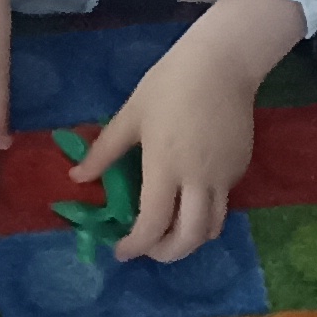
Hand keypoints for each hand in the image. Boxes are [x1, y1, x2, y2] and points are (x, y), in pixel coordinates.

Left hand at [70, 0, 295, 263]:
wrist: (222, 62)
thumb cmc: (169, 84)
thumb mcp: (131, 115)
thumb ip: (104, 151)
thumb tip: (76, 178)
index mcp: (165, 167)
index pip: (152, 225)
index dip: (135, 246)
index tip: (121, 250)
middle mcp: (198, 180)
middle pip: (188, 239)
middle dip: (165, 254)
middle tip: (148, 249)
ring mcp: (224, 176)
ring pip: (211, 227)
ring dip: (189, 238)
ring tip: (169, 229)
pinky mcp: (240, 168)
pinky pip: (222, 202)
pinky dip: (204, 211)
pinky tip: (189, 193)